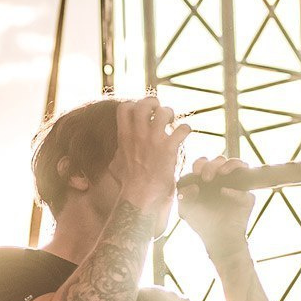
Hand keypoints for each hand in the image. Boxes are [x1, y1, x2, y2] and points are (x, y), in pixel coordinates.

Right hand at [105, 97, 189, 223]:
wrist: (140, 197)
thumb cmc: (128, 185)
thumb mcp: (116, 167)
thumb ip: (117, 157)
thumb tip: (115, 157)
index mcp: (125, 137)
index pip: (124, 108)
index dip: (134, 104)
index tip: (141, 112)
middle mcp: (139, 135)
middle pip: (144, 104)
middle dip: (153, 103)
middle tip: (159, 110)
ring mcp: (154, 141)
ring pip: (163, 112)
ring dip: (170, 114)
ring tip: (171, 122)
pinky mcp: (169, 149)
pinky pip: (182, 129)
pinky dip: (185, 130)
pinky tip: (184, 135)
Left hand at [178, 155, 256, 252]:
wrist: (220, 239)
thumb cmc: (202, 223)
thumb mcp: (187, 210)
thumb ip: (184, 196)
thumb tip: (193, 186)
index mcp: (206, 179)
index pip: (204, 163)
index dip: (200, 164)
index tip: (196, 172)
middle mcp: (222, 178)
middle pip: (219, 160)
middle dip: (212, 165)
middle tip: (206, 178)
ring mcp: (236, 184)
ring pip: (236, 163)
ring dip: (230, 164)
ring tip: (222, 172)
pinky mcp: (247, 194)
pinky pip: (246, 184)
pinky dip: (236, 187)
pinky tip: (225, 192)